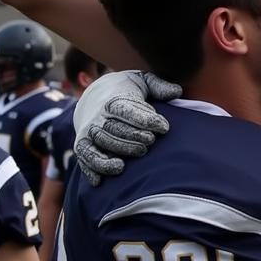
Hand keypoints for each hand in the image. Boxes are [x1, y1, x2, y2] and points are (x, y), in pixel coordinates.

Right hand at [73, 70, 181, 185]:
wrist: (95, 97)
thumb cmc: (126, 91)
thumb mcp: (142, 81)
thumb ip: (158, 86)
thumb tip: (177, 91)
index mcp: (112, 100)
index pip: (127, 110)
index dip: (146, 119)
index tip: (164, 127)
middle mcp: (97, 117)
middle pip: (114, 129)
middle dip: (133, 137)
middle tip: (151, 142)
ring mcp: (88, 133)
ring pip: (100, 144)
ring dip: (119, 151)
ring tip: (136, 156)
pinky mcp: (82, 146)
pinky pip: (85, 158)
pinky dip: (92, 169)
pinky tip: (102, 180)